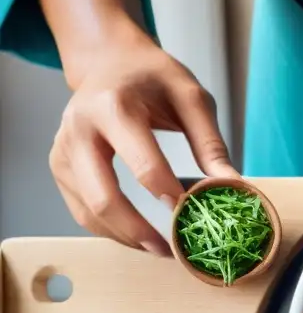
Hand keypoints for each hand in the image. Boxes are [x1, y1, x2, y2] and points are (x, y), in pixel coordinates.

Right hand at [49, 29, 235, 253]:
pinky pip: (81, 210)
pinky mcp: (60, 165)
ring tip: (159, 249)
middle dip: (139, 230)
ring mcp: (63, 149)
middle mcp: (78, 128)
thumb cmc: (153, 78)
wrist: (109, 62)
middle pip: (104, 197)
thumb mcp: (191, 98)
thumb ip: (210, 143)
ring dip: (124, 237)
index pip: (143, 164)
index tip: (194, 213)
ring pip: (88, 211)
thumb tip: (232, 186)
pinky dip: (109, 230)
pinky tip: (137, 236)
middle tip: (171, 250)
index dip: (170, 194)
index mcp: (113, 106)